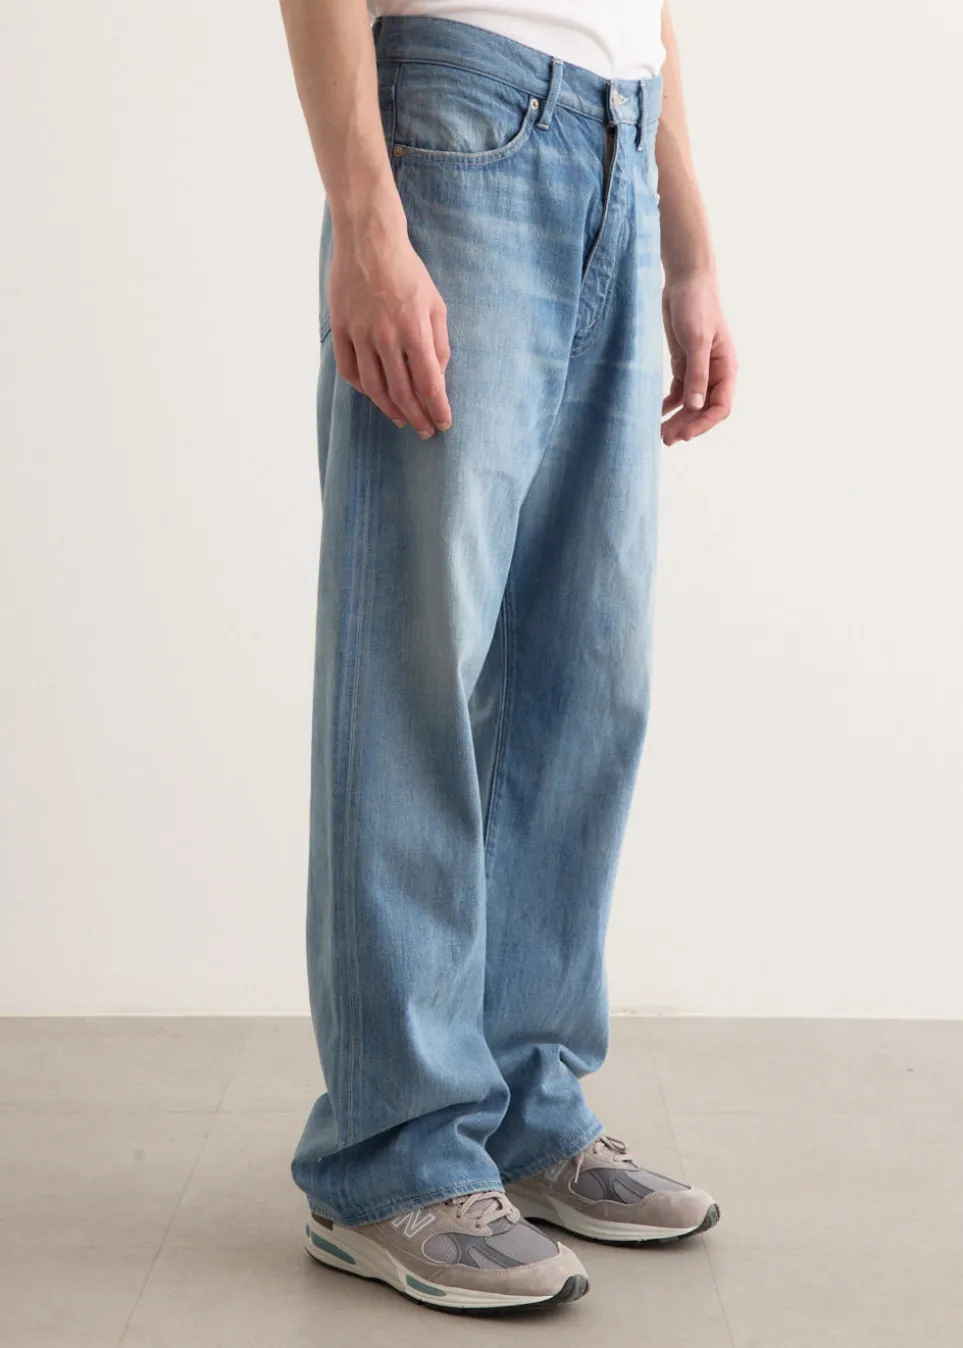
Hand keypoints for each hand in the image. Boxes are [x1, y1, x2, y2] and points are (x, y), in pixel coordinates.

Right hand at [329, 200, 451, 437]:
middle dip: (417, 416)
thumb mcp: (435, 304)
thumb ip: (439, 342)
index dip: (437, 408)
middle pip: (402, 392)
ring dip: (390, 409)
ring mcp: (360, 334)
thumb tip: (438, 376)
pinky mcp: (341, 330)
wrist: (368, 241)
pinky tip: (375, 395)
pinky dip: (363, 388)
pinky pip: (350, 370)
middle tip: (425, 430)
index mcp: (414, 330)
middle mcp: (386, 337)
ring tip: (402, 419)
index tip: (443, 424)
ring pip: (374, 387)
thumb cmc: (408, 271)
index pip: (429, 383)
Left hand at [661, 272, 737, 444]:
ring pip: (690, 404)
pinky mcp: (683, 364)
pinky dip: (669, 405)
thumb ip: (697, 374)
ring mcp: (698, 370)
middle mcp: (714, 373)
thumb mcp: (697, 341)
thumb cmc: (697, 306)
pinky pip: (678, 392)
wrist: (685, 282)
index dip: (703, 424)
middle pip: (703, 410)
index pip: (721, 407)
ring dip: (677, 419)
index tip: (684, 434)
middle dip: (687, 425)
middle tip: (665, 439)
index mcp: (726, 368)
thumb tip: (696, 406)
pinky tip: (657, 414)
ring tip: (660, 434)